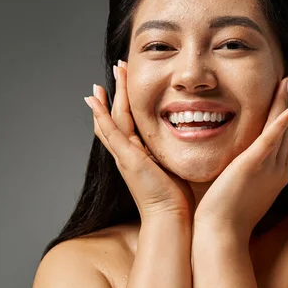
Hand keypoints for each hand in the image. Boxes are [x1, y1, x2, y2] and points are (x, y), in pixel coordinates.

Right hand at [84, 60, 194, 219]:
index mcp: (140, 154)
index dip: (127, 101)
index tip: (128, 82)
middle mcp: (128, 153)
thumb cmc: (178, 200)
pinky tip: (93, 99)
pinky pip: (110, 132)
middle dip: (117, 91)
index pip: (130, 122)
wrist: (170, 219)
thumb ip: (177, 153)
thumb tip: (193, 140)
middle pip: (118, 116)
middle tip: (116, 68)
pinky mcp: (127, 158)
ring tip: (104, 76)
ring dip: (109, 96)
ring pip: (113, 119)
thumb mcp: (177, 168)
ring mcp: (125, 155)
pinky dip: (100, 115)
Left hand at [193, 74, 287, 239]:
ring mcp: (269, 169)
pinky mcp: (252, 166)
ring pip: (281, 129)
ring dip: (285, 103)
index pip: (283, 138)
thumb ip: (246, 172)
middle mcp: (278, 170)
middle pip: (287, 130)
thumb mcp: (242, 190)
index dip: (285, 115)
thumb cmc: (226, 217)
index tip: (283, 96)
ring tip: (287, 81)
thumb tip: (239, 162)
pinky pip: (270, 141)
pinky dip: (281, 123)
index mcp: (276, 175)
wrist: (221, 235)